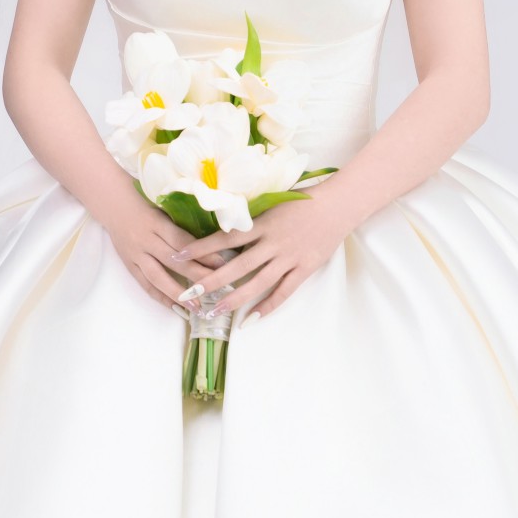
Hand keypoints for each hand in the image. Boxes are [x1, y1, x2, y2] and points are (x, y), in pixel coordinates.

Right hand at [104, 189, 229, 308]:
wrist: (113, 205)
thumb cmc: (145, 205)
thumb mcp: (164, 209)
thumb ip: (181, 226)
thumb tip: (213, 243)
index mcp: (156, 222)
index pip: (182, 241)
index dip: (202, 253)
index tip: (222, 263)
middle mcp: (145, 239)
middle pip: (173, 261)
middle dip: (196, 276)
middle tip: (217, 287)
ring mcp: (135, 254)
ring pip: (157, 277)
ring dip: (178, 293)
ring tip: (196, 306)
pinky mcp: (128, 264)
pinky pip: (145, 284)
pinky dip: (160, 297)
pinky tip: (175, 307)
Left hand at [171, 187, 350, 321]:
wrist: (339, 204)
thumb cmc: (304, 198)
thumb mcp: (273, 201)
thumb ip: (251, 214)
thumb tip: (223, 219)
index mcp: (262, 223)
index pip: (225, 238)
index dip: (200, 247)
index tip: (178, 255)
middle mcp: (273, 242)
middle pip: (237, 266)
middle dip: (211, 281)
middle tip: (189, 293)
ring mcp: (289, 258)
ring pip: (257, 283)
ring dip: (235, 299)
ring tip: (214, 311)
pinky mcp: (305, 268)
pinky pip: (284, 291)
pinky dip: (268, 306)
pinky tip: (251, 318)